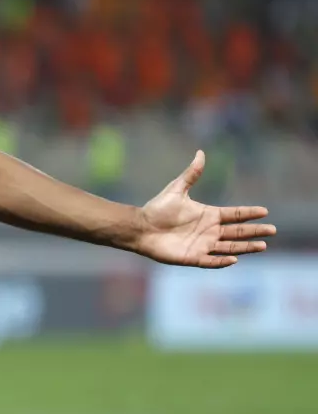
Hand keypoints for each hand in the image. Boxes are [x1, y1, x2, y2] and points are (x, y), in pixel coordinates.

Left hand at [134, 151, 275, 268]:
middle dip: (255, 232)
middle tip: (272, 231)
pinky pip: (211, 261)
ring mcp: (202, 245)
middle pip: (237, 232)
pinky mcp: (192, 257)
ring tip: (263, 246)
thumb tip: (201, 153)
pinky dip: (222, 261)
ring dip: (246, 247)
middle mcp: (209, 231)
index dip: (249, 213)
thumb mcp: (177, 189)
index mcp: (208, 215)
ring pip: (230, 247)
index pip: (234, 214)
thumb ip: (191, 174)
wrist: (140, 227)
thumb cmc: (157, 209)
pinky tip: (234, 259)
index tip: (265, 211)